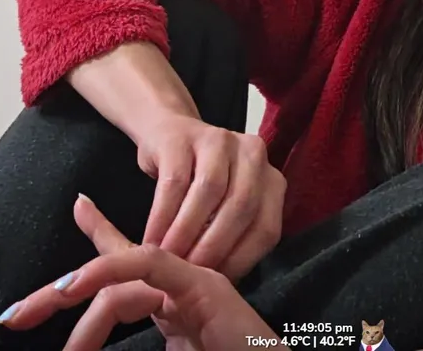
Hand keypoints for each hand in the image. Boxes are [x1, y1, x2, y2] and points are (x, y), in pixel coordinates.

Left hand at [0, 195, 279, 350]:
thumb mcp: (172, 349)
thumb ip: (134, 332)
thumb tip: (83, 347)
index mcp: (173, 300)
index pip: (123, 265)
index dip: (89, 247)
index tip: (54, 248)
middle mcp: (181, 283)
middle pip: (110, 271)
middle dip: (54, 293)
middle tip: (12, 316)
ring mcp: (193, 280)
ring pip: (119, 276)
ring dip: (73, 299)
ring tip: (47, 332)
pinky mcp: (201, 284)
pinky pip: (146, 265)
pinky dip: (106, 271)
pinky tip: (75, 287)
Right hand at [135, 114, 285, 280]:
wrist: (166, 133)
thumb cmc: (196, 184)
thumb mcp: (225, 207)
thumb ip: (233, 237)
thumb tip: (222, 289)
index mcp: (271, 179)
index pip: (266, 228)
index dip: (241, 260)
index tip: (214, 285)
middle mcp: (253, 154)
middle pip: (241, 208)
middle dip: (213, 247)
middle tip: (187, 275)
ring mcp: (219, 139)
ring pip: (209, 192)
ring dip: (186, 232)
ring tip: (167, 259)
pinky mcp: (183, 136)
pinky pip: (174, 182)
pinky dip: (162, 216)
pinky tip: (151, 239)